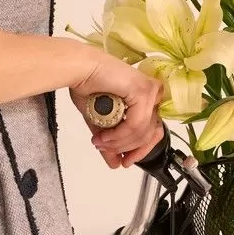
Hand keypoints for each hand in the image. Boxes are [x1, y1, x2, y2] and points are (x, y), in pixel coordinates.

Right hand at [68, 50, 166, 169]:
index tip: (125, 162)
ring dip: (120, 142)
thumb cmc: (87, 86)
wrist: (79, 70)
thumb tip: (115, 164)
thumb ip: (111, 142)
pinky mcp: (143, 91)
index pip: (154, 132)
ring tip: (102, 142)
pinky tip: (106, 136)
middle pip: (150, 134)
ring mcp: (150, 92)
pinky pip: (136, 124)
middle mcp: (152, 94)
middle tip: (108, 152)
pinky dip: (120, 134)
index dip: (141, 150)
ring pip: (142, 131)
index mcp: (146, 100)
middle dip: (127, 148)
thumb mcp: (102, 123)